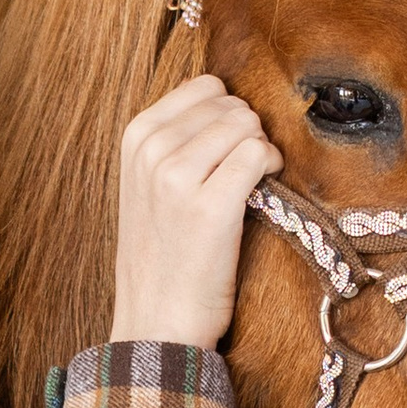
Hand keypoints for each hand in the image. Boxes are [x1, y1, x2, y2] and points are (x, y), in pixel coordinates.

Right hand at [108, 75, 282, 350]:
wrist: (156, 321)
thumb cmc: (162, 255)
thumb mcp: (147, 184)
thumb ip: (175, 138)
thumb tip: (229, 102)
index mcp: (135, 137)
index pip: (204, 87)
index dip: (229, 113)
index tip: (229, 148)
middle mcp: (151, 149)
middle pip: (230, 104)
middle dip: (247, 132)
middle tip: (244, 172)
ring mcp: (177, 175)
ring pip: (247, 124)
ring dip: (261, 150)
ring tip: (251, 183)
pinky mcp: (210, 206)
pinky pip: (259, 155)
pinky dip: (271, 168)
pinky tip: (263, 193)